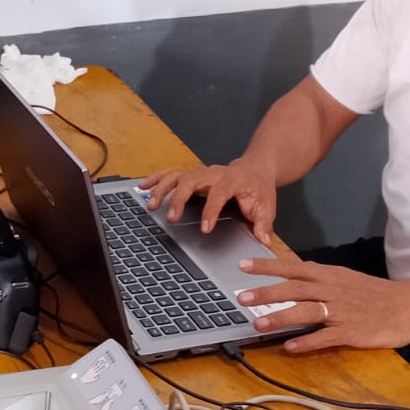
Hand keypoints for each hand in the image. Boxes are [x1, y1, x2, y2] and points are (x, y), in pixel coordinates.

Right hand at [139, 157, 276, 243]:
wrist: (254, 169)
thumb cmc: (258, 188)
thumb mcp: (266, 206)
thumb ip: (263, 224)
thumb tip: (263, 241)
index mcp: (232, 180)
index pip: (219, 193)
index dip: (211, 210)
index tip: (204, 228)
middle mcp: (213, 173)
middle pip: (191, 180)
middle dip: (179, 199)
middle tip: (171, 218)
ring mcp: (200, 172)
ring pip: (177, 176)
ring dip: (162, 189)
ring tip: (151, 205)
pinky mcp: (191, 174)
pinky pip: (170, 174)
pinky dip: (156, 179)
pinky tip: (144, 187)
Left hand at [233, 257, 409, 353]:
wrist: (408, 306)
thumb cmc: (373, 293)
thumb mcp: (344, 277)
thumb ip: (318, 278)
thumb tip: (292, 275)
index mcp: (328, 275)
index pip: (292, 267)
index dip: (267, 266)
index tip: (243, 266)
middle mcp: (331, 290)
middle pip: (294, 289)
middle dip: (266, 293)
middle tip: (241, 297)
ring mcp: (340, 311)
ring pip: (306, 311)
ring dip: (280, 317)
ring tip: (258, 324)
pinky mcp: (350, 331)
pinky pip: (324, 337)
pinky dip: (307, 342)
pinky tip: (290, 347)